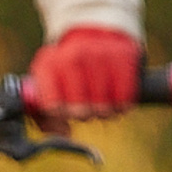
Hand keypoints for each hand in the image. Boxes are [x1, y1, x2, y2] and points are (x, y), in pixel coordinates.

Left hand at [24, 27, 141, 129]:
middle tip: (86, 112)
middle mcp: (73, 56)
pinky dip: (123, 105)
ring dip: (105, 113)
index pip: (53, 104)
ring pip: (104, 104)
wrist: (95, 34)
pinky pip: (125, 95)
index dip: (61, 114)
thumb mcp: (49, 85)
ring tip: (102, 107)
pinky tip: (117, 102)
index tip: (65, 113)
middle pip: (80, 107)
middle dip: (84, 115)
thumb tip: (63, 137)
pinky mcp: (124, 56)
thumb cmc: (67, 71)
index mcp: (48, 64)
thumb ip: (46, 116)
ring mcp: (100, 54)